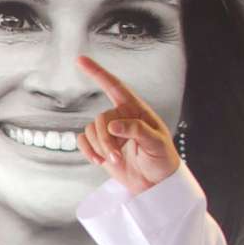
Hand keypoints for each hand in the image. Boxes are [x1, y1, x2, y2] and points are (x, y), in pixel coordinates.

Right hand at [76, 56, 182, 193]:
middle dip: (105, 140)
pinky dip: (88, 151)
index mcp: (136, 110)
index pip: (115, 87)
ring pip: (91, 130)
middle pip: (100, 119)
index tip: (80, 60)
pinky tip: (99, 160)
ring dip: (100, 148)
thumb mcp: (157, 144)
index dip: (97, 73)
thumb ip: (137, 130)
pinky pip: (83, 141)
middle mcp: (121, 117)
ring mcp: (109, 132)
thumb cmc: (162, 161)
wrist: (155, 184)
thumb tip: (113, 125)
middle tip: (116, 156)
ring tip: (114, 160)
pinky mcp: (100, 146)